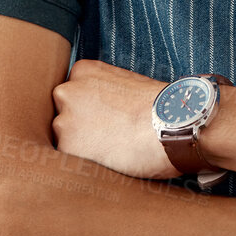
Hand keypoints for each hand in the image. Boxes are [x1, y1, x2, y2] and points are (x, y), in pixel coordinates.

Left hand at [51, 59, 176, 180]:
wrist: (171, 124)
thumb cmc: (158, 106)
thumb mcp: (127, 83)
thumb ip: (104, 92)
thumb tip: (100, 109)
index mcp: (82, 71)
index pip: (73, 95)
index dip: (89, 111)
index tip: (105, 120)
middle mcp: (67, 92)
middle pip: (64, 115)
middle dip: (81, 127)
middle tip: (107, 137)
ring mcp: (64, 120)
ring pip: (65, 138)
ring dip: (82, 146)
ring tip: (112, 151)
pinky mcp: (68, 148)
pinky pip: (71, 160)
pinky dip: (86, 164)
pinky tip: (109, 161)